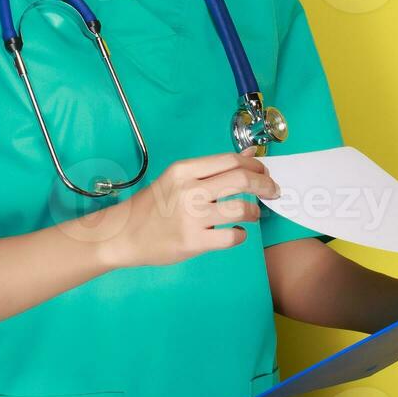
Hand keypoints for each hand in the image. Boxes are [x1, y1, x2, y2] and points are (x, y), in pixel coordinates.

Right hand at [98, 148, 279, 268]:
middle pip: (241, 180)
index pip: (230, 160)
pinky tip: (237, 233)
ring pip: (241, 209)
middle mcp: (189, 190)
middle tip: (273, 191)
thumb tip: (248, 154)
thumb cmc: (152, 206)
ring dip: (255, 211)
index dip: (255, 164)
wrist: (124, 234)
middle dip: (265, 184)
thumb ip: (211, 169)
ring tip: (253, 214)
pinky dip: (241, 235)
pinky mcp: (193, 241)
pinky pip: (232, 236)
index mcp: (184, 170)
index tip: (264, 171)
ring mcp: (191, 217)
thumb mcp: (177, 179)